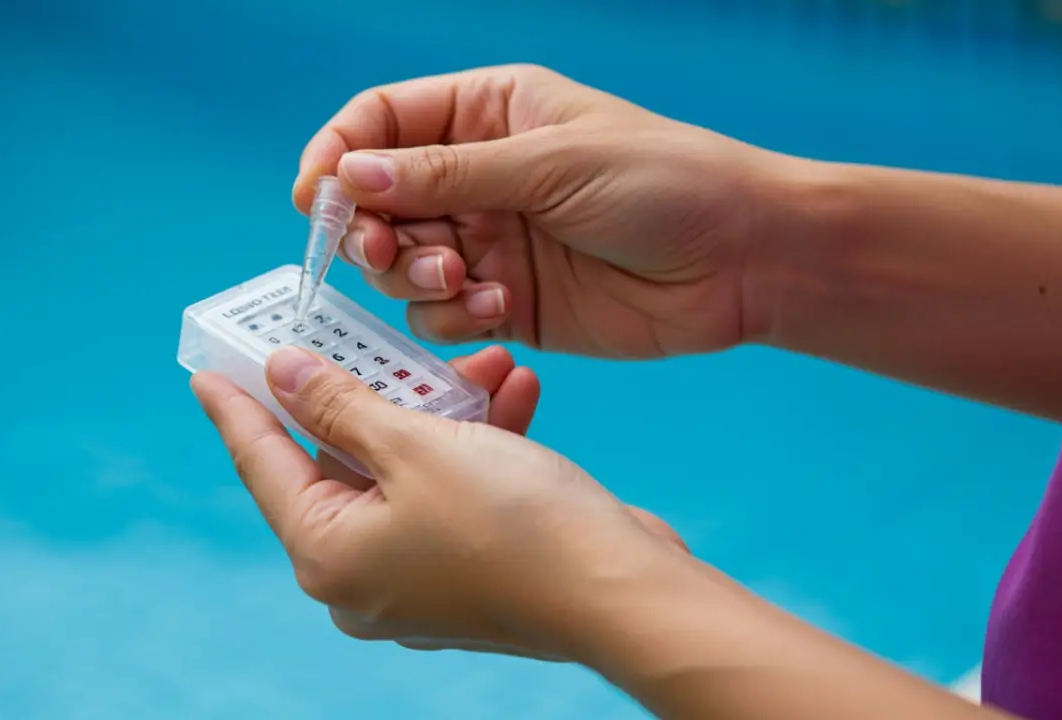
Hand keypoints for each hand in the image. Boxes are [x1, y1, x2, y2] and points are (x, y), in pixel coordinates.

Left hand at [190, 345, 686, 662]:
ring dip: (441, 407)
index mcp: (329, 555)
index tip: (207, 371)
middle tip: (356, 333)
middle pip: (339, 461)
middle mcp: (364, 576)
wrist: (625, 593)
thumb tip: (282, 373)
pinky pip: (454, 489)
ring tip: (479, 357)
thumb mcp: (414, 446)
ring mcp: (419, 576)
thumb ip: (340, 404)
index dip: (236, 409)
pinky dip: (477, 442)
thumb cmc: (515, 526)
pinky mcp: (470, 567)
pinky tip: (513, 391)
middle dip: (371, 390)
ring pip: (407, 467)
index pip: (262, 464)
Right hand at [294, 63, 792, 358]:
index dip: (339, 157)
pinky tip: (496, 310)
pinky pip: (442, 313)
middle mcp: (478, 176)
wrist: (744, 260)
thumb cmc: (666, 181)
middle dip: (373, 231)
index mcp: (487, 112)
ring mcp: (491, 241)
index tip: (317, 201)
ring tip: (465, 282)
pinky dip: (450, 317)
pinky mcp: (507, 302)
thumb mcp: (552, 162)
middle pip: (380, 201)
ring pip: (402, 263)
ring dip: (414, 277)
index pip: (381, 122)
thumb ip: (447, 175)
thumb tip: (352, 178)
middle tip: (392, 252)